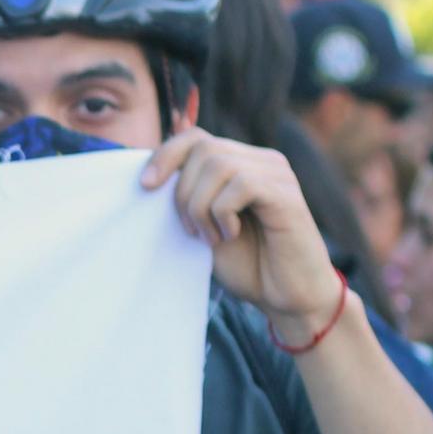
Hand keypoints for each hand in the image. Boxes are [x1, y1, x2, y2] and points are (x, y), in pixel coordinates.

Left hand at [138, 129, 344, 340]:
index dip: (166, 155)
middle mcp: (262, 161)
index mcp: (241, 164)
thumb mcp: (203, 227)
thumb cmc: (246, 264)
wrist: (285, 296)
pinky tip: (231, 235)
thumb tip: (150, 176)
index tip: (145, 186)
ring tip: (211, 237)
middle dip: (182, 192)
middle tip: (190, 230)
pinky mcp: (287, 194)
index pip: (195, 137)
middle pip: (203, 148)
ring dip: (201, 206)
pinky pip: (243, 184)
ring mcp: (277, 174)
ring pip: (219, 165)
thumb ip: (186, 199)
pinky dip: (223, 213)